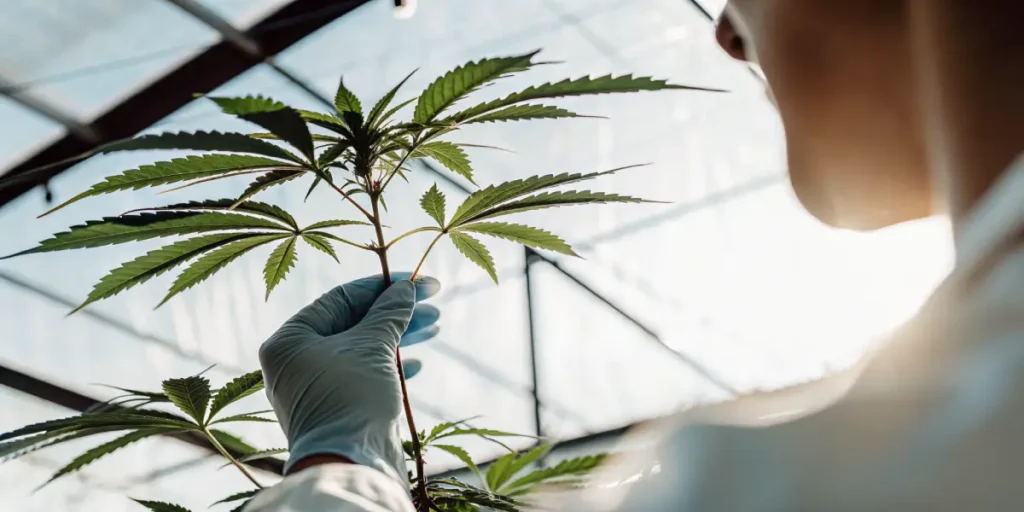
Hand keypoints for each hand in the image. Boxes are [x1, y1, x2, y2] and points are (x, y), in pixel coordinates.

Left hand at [259, 273, 440, 482]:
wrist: (351, 463)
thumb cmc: (352, 397)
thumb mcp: (372, 346)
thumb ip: (388, 312)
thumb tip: (404, 289)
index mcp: (289, 340)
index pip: (340, 299)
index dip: (382, 287)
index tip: (417, 281)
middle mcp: (295, 362)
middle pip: (352, 323)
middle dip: (395, 312)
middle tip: (432, 303)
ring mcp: (314, 388)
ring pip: (360, 350)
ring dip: (398, 336)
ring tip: (433, 325)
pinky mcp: (335, 409)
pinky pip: (362, 377)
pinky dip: (388, 366)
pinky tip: (416, 364)